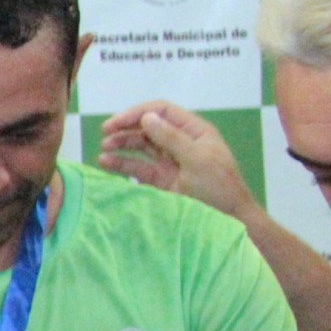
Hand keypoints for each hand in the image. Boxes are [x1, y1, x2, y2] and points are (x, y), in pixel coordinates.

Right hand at [97, 101, 258, 219]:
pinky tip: (106, 162)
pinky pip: (136, 167)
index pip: (162, 111)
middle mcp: (179, 142)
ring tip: (104, 148)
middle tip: (105, 133)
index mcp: (193, 131)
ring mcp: (168, 161)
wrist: (226, 219)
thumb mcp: (197, 159)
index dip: (138, 113)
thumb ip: (171, 138)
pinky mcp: (159, 180)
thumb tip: (146, 117)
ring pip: (139, 146)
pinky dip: (121, 163)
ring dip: (121, 144)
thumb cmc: (218, 186)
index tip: (116, 122)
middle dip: (126, 128)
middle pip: (147, 126)